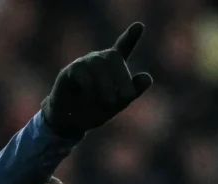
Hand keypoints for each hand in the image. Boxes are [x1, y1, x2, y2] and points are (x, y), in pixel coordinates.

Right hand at [41, 22, 152, 138]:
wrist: (70, 123)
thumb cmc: (95, 110)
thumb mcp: (117, 104)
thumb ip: (133, 91)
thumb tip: (147, 77)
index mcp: (112, 66)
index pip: (123, 47)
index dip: (131, 37)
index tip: (138, 26)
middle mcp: (98, 60)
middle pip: (113, 57)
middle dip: (122, 77)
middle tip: (127, 97)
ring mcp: (84, 63)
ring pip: (99, 66)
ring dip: (107, 85)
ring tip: (110, 103)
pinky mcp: (70, 71)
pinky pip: (82, 74)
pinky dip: (90, 88)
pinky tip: (89, 99)